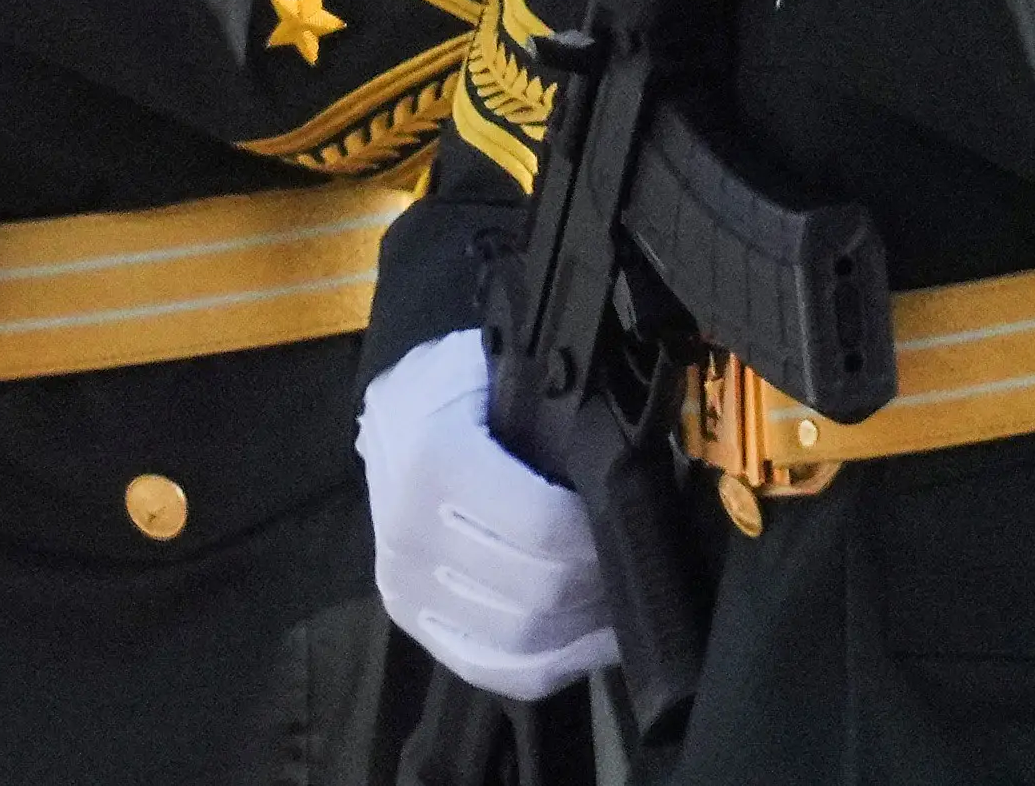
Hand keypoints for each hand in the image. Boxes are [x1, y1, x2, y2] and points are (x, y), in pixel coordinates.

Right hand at [360, 331, 612, 701]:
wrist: (397, 407)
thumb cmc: (464, 382)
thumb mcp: (508, 367)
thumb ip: (558, 413)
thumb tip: (631, 469)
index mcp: (433, 459)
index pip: (540, 527)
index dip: (599, 535)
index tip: (632, 522)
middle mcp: (408, 530)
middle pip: (534, 593)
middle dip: (599, 586)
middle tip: (637, 566)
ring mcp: (403, 581)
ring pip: (517, 643)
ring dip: (583, 632)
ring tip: (620, 603)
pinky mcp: (408, 614)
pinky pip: (488, 668)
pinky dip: (549, 666)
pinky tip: (589, 644)